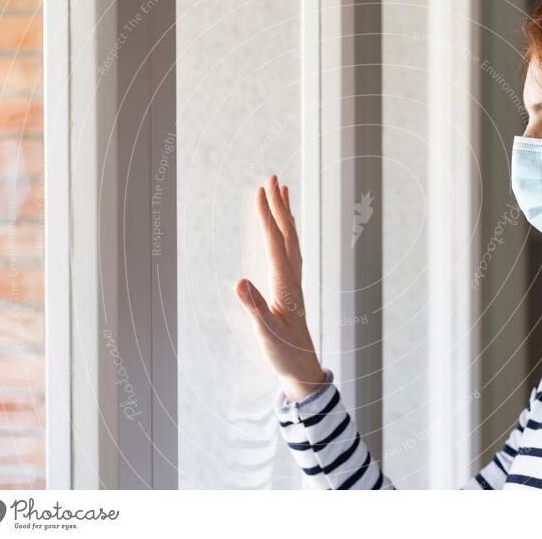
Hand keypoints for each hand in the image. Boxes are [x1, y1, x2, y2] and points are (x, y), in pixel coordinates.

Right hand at [235, 175, 325, 400]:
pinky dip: (286, 232)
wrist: (302, 365)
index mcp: (284, 282)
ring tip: (282, 191)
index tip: (261, 191)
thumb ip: (254, 307)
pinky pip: (289, 250)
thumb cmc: (283, 351)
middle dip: (279, 204)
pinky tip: (282, 229)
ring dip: (286, 214)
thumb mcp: (265, 332)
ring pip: (291, 239)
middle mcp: (292, 276)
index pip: (274, 241)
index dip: (267, 216)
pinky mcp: (291, 286)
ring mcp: (293, 280)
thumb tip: (239, 282)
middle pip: (286, 233)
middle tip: (272, 177)